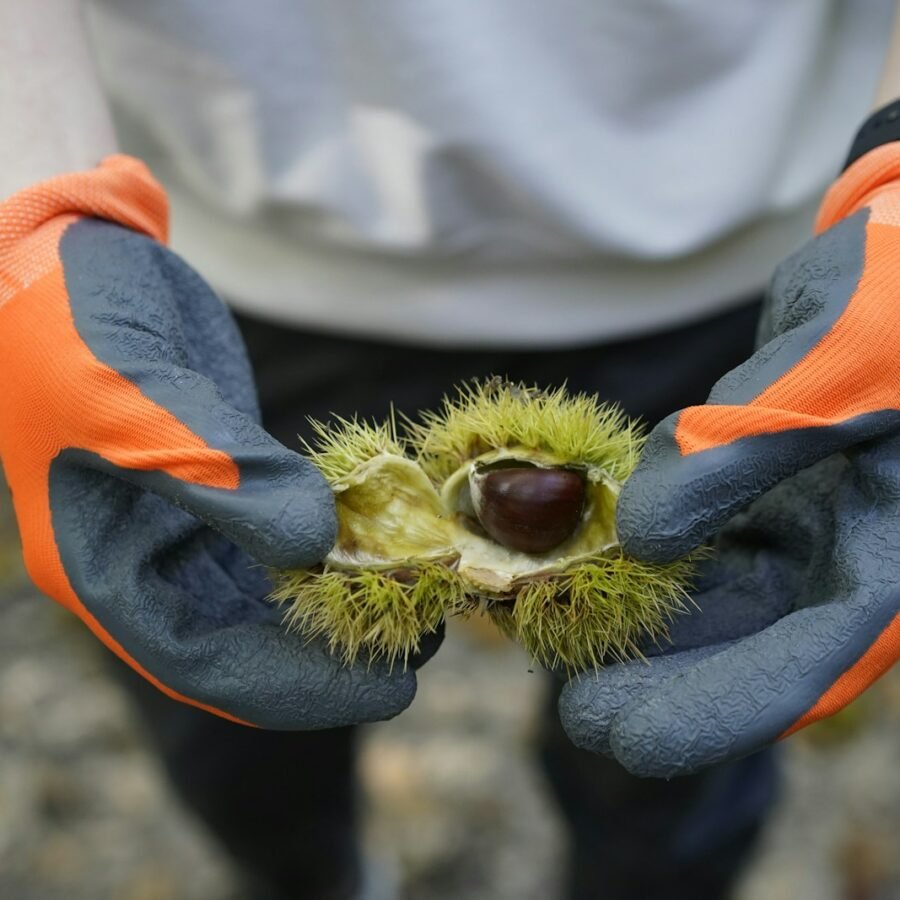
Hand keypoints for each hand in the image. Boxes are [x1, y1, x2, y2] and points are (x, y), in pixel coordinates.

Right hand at [0, 156, 420, 728]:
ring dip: (341, 606)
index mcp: (103, 570)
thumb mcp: (129, 400)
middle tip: (425, 649)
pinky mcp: (222, 482)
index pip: (206, 664)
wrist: (71, 254)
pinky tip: (385, 544)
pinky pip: (283, 534)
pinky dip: (334, 545)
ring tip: (422, 605)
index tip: (391, 692)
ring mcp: (184, 523)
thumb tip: (314, 542)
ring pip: (271, 594)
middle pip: (247, 642)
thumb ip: (219, 476)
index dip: (299, 689)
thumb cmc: (69, 326)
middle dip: (333, 655)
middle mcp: (145, 561)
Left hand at [559, 144, 899, 775]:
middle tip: (576, 708)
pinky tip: (592, 562)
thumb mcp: (837, 358)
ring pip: (715, 597)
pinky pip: (699, 538)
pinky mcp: (763, 488)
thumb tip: (640, 540)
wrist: (896, 252)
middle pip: (749, 643)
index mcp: (895, 548)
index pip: (812, 657)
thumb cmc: (898, 293)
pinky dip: (645, 553)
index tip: (626, 738)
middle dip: (662, 679)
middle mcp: (849, 550)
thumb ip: (741, 447)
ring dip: (642, 619)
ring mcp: (805, 522)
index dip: (718, 708)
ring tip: (561, 636)